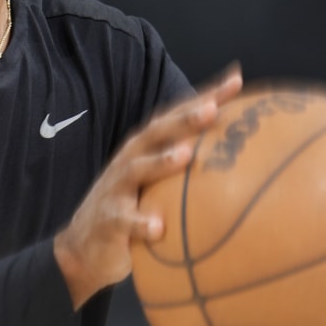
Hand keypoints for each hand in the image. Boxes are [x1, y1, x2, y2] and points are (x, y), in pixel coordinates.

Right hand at [53, 65, 242, 308]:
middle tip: (212, 110)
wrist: (86, 244)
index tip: (236, 81)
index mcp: (148, 146)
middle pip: (158, 132)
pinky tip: (157, 228)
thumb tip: (238, 143)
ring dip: (160, 162)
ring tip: (185, 156)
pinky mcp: (109, 219)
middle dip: (184, 119)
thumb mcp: (159, 179)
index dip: (205, 96)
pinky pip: (124, 220)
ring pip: (137, 170)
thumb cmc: (135, 203)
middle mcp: (131, 159)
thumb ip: (190, 160)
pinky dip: (139, 223)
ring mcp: (117, 187)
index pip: (179, 114)